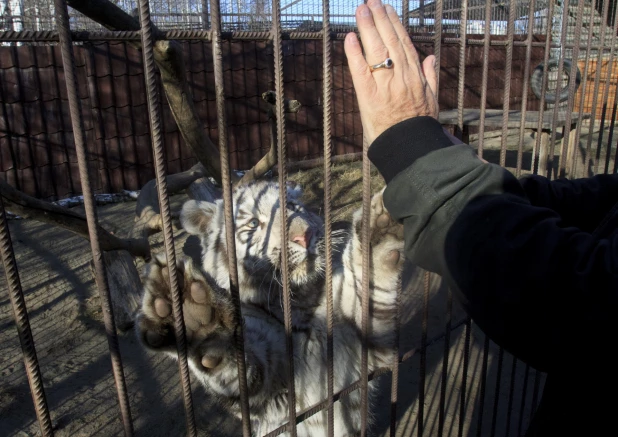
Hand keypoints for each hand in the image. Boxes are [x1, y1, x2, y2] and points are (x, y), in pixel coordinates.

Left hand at [344, 0, 438, 143]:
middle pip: (389, 40)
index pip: (403, 43)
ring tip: (361, 9)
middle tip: (371, 1)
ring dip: (368, 27)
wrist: (410, 145)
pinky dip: (354, 53)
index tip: (387, 9)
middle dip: (380, 18)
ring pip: (376, 49)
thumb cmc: (419, 125)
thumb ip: (431, 77)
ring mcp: (385, 84)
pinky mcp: (369, 95)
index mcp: (415, 74)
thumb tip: (430, 58)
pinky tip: (349, 38)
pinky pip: (360, 70)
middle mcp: (400, 75)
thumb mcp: (432, 99)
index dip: (394, 24)